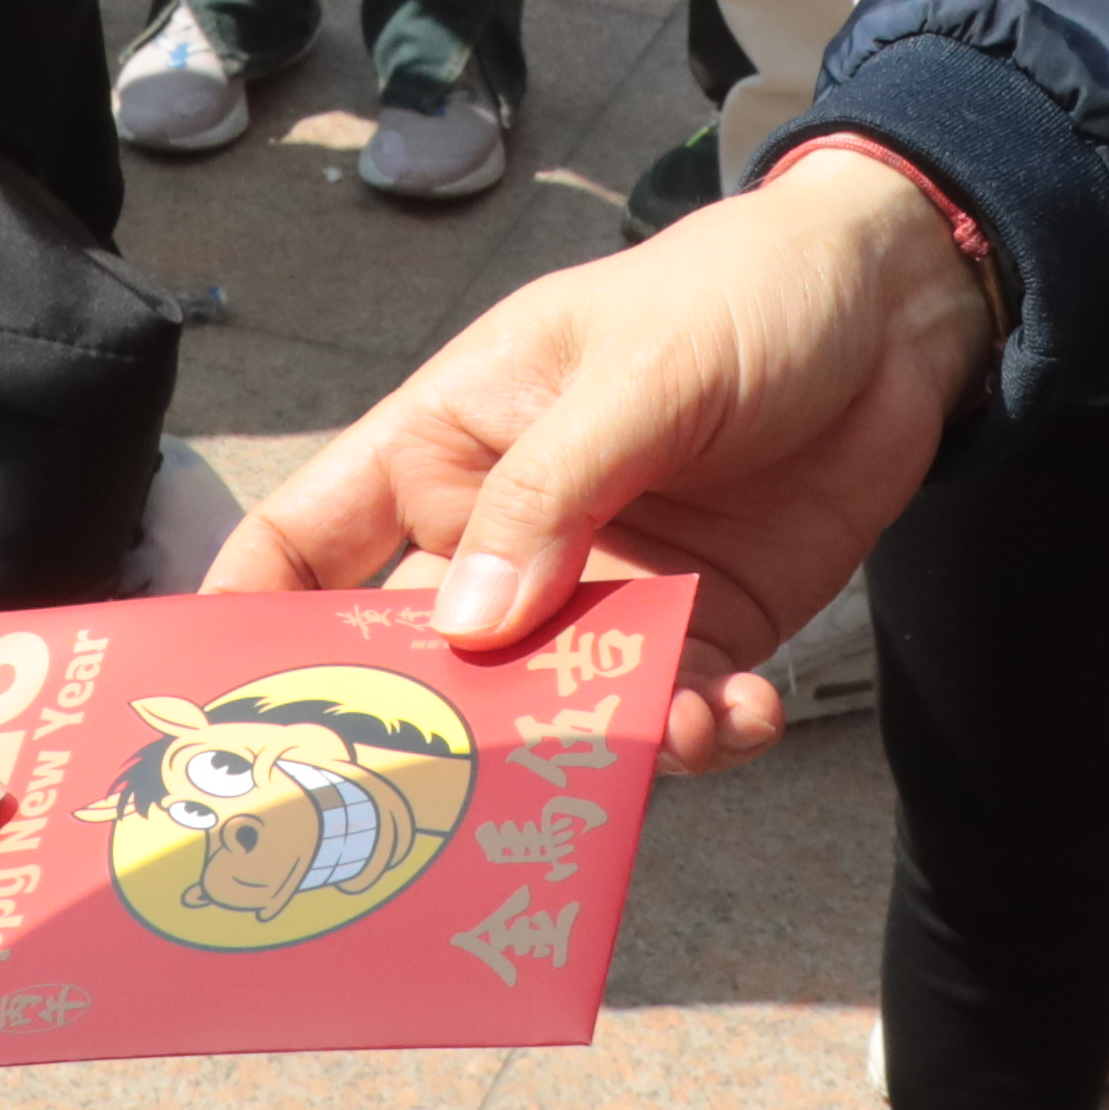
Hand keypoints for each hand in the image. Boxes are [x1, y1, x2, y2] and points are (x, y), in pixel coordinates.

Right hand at [210, 150, 989, 759]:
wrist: (895, 310)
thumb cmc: (738, 296)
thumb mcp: (638, 372)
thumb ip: (553, 492)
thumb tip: (465, 630)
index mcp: (446, 447)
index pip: (306, 541)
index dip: (246, 622)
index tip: (213, 720)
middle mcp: (505, 536)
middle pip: (425, 667)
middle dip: (432, 743)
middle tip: (446, 814)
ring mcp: (601, 594)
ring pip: (556, 712)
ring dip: (596, 748)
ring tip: (664, 742)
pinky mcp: (699, 630)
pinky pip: (674, 717)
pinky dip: (704, 735)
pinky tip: (743, 715)